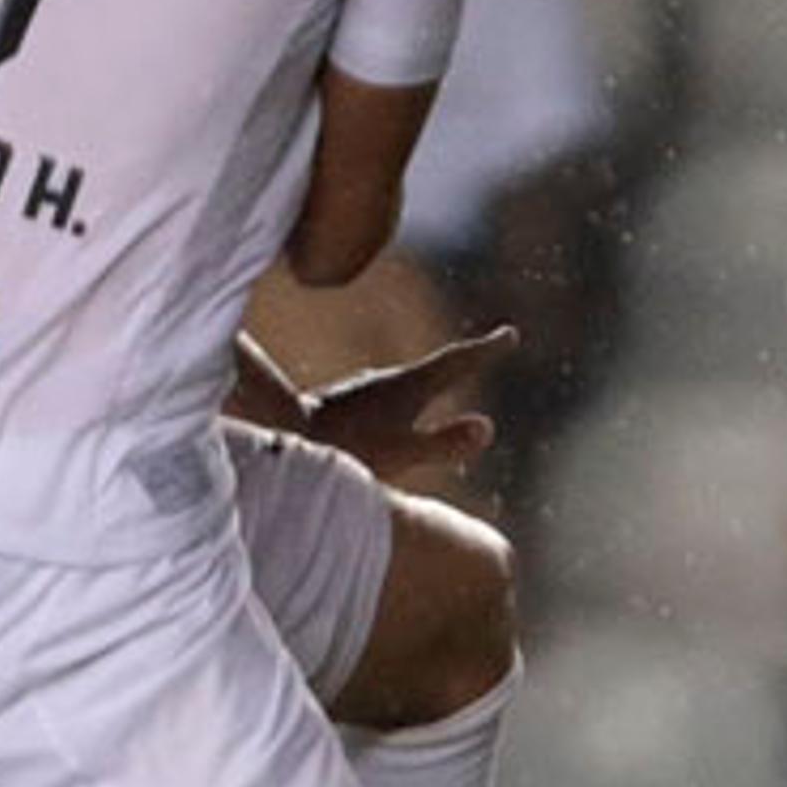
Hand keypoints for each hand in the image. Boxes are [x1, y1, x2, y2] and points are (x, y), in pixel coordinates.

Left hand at [297, 323, 514, 482]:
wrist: (277, 440)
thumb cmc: (344, 451)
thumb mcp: (400, 453)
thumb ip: (443, 443)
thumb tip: (486, 428)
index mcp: (408, 387)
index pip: (457, 362)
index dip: (485, 350)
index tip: (509, 334)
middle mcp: (385, 382)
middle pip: (434, 368)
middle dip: (462, 362)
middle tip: (488, 349)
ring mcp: (359, 393)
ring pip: (403, 383)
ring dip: (427, 379)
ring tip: (442, 379)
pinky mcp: (337, 407)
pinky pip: (380, 399)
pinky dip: (398, 398)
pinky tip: (386, 412)